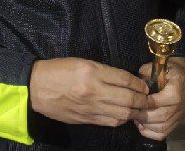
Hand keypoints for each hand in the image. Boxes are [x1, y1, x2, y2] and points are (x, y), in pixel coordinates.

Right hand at [29, 58, 148, 126]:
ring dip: (134, 112)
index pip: (124, 79)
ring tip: (139, 109)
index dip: (138, 84)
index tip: (143, 86)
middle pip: (127, 99)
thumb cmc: (58, 70)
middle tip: (147, 99)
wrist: (36, 88)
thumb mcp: (81, 62)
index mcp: (92, 71)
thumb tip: (123, 80)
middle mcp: (93, 90)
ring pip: (122, 114)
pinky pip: (110, 122)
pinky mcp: (86, 119)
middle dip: (142, 100)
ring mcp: (90, 107)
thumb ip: (102, 70)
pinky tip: (124, 115)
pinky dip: (121, 119)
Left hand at [135, 58, 184, 139]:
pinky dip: (151, 133)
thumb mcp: (158, 66)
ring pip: (162, 127)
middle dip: (143, 116)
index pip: (159, 101)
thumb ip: (146, 73)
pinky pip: (164, 134)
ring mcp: (179, 116)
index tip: (134, 99)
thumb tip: (135, 83)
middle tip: (132, 111)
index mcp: (176, 91)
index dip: (145, 103)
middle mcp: (180, 106)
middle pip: (161, 116)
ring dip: (146, 125)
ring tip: (136, 118)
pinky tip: (142, 125)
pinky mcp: (177, 122)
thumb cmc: (169, 71)